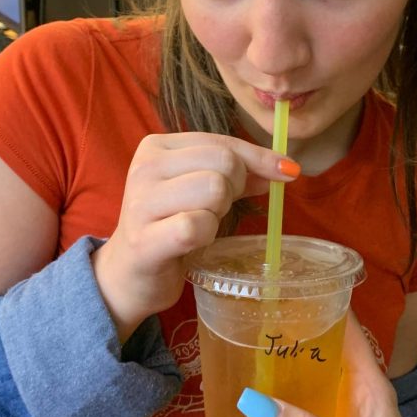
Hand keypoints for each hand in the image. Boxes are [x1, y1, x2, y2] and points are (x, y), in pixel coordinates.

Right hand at [91, 132, 299, 340]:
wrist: (128, 274)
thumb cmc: (169, 225)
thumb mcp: (199, 190)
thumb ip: (237, 175)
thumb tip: (284, 168)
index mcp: (157, 146)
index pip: (222, 141)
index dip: (259, 157)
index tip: (287, 170)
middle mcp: (145, 167)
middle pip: (223, 162)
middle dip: (234, 188)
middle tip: (216, 210)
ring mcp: (141, 203)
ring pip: (214, 190)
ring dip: (218, 214)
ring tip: (200, 226)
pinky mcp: (144, 240)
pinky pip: (196, 227)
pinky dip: (205, 236)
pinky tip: (192, 243)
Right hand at [189, 314, 416, 416]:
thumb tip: (256, 404)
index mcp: (365, 386)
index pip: (343, 330)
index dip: (318, 303)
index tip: (282, 284)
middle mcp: (339, 404)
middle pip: (302, 363)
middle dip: (271, 347)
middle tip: (230, 327)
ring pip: (280, 406)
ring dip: (250, 395)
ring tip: (213, 377)